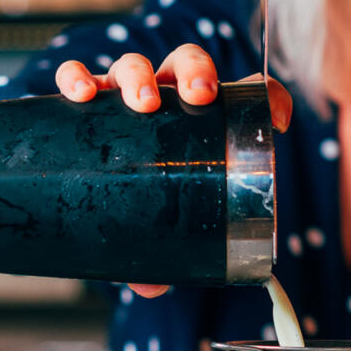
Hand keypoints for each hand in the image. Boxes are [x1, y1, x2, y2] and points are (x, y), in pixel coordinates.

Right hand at [56, 45, 292, 299]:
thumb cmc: (146, 195)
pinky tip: (78, 93)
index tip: (276, 120)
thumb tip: (153, 288)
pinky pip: (73, 78)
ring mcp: (121, 93)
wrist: (97, 185)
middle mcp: (163, 94)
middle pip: (185, 62)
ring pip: (131, 65)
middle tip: (197, 98)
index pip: (244, 93)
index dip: (263, 94)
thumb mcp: (169, 222)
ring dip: (137, 75)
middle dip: (194, 73)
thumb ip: (166, 250)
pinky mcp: (82, 99)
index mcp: (199, 112)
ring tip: (140, 101)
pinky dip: (74, 77)